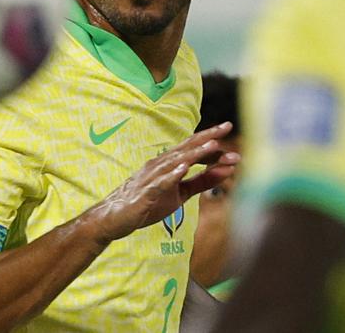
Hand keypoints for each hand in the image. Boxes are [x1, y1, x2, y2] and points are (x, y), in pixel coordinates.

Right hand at [87, 123, 238, 242]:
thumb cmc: (148, 203)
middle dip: (207, 138)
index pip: (191, 146)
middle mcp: (159, 165)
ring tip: (212, 145)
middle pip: (185, 148)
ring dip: (194, 154)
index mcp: (168, 164)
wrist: (115, 217)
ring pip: (175, 162)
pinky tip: (183, 169)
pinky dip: (171, 175)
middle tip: (227, 127)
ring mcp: (150, 178)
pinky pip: (159, 183)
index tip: (229, 127)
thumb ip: (203, 182)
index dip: (210, 137)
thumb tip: (228, 170)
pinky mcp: (144, 194)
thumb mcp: (181, 193)